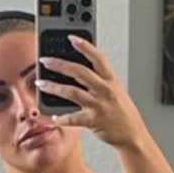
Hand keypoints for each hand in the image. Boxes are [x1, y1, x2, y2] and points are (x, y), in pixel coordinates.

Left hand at [36, 36, 148, 150]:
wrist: (133, 134)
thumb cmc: (123, 112)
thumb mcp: (116, 90)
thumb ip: (101, 79)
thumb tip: (78, 68)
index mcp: (112, 80)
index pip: (98, 57)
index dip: (85, 46)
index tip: (71, 37)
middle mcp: (106, 90)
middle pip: (79, 71)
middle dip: (59, 64)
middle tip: (45, 60)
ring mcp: (99, 105)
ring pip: (72, 92)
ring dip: (53, 87)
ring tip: (40, 83)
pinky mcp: (94, 121)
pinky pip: (73, 118)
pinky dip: (61, 118)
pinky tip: (53, 117)